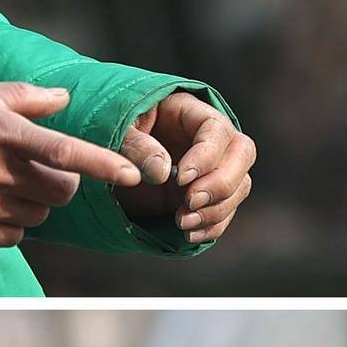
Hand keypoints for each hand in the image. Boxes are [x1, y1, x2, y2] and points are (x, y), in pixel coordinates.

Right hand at [0, 83, 140, 248]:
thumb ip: (25, 97)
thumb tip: (65, 99)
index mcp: (1, 134)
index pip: (64, 151)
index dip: (102, 164)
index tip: (132, 173)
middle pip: (60, 191)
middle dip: (62, 183)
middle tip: (43, 169)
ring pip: (40, 215)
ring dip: (35, 202)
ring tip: (8, 182)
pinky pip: (15, 235)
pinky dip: (13, 222)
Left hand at [118, 92, 255, 243]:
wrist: (103, 159)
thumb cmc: (109, 131)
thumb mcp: (116, 130)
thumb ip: (136, 146)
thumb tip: (162, 171)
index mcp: (188, 112)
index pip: (216, 129)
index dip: (206, 156)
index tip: (182, 178)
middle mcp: (208, 139)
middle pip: (242, 154)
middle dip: (222, 183)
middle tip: (191, 201)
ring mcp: (210, 169)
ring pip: (238, 186)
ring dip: (217, 209)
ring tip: (182, 221)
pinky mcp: (205, 196)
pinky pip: (225, 211)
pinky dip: (212, 226)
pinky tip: (189, 234)